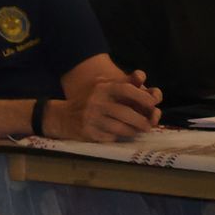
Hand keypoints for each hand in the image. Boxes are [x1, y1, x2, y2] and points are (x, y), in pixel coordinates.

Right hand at [46, 70, 160, 142]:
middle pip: (126, 113)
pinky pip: (110, 137)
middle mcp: (96, 103)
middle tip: (148, 125)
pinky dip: (118, 137)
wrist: (61, 117)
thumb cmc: (89, 100)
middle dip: (141, 121)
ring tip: (137, 131)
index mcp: (102, 89)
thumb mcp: (102, 87)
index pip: (126, 90)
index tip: (153, 104)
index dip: (142, 97)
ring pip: (120, 128)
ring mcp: (91, 119)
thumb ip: (123, 82)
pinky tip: (119, 135)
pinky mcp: (88, 133)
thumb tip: (142, 77)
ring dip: (132, 131)